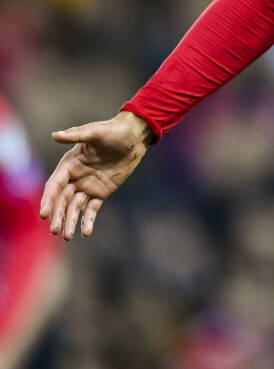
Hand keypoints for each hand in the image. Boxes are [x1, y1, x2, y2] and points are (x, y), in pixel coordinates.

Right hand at [39, 111, 152, 239]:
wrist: (134, 137)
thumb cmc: (113, 131)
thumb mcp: (96, 132)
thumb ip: (76, 135)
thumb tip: (55, 135)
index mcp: (69, 165)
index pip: (55, 185)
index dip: (48, 199)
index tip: (43, 213)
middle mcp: (75, 178)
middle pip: (62, 200)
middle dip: (57, 215)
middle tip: (54, 230)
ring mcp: (87, 186)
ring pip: (74, 207)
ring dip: (69, 221)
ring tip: (67, 236)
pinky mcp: (101, 192)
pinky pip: (92, 209)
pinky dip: (88, 220)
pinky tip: (86, 233)